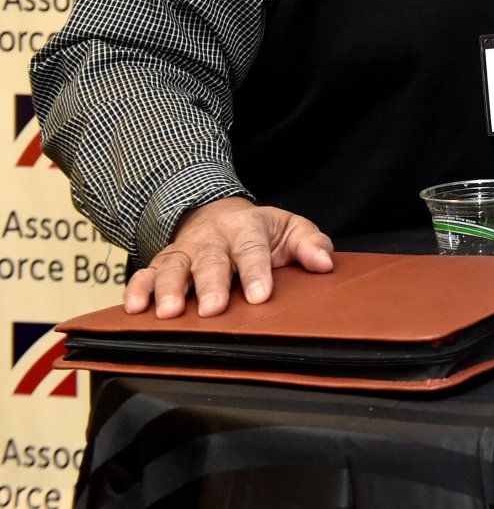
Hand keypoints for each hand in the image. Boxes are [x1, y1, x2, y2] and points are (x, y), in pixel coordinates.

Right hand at [126, 196, 334, 318]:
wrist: (219, 213)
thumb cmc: (260, 231)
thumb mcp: (290, 229)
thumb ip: (309, 244)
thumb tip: (326, 263)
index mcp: (247, 228)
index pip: (253, 250)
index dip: (256, 273)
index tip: (260, 297)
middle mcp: (212, 239)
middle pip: (210, 261)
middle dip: (210, 285)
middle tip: (212, 309)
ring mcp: (184, 250)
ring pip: (173, 266)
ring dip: (168, 289)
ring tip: (167, 314)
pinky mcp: (162, 262)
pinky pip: (144, 273)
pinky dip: (137, 289)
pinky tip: (133, 308)